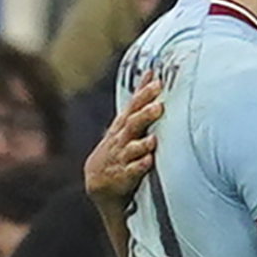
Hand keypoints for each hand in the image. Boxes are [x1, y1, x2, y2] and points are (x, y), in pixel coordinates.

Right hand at [84, 77, 161, 207]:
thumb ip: (138, 101)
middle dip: (144, 115)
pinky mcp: (124, 176)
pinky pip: (132, 170)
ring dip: (143, 143)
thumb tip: (150, 75)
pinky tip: (148, 160)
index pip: (133, 106)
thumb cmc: (117, 146)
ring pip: (132, 148)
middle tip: (158, 107)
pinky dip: (140, 165)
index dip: (143, 93)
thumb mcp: (124, 122)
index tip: (156, 81)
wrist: (98, 181)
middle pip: (132, 124)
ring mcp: (122, 157)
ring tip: (153, 139)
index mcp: (123, 125)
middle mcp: (122, 139)